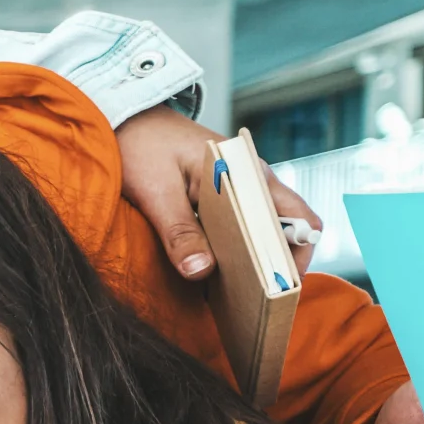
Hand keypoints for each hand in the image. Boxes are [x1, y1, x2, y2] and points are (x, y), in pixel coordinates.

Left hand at [116, 105, 320, 281]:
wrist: (123, 118)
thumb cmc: (141, 144)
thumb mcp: (157, 191)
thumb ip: (178, 231)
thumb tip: (201, 272)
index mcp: (250, 174)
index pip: (301, 220)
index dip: (298, 257)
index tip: (280, 290)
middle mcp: (252, 183)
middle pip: (285, 232)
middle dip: (276, 268)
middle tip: (254, 305)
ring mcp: (237, 192)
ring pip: (259, 234)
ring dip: (252, 265)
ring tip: (234, 301)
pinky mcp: (217, 201)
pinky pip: (235, 232)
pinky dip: (230, 255)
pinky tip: (211, 281)